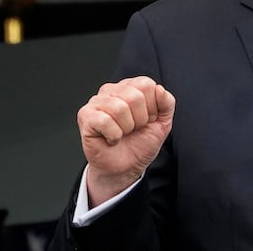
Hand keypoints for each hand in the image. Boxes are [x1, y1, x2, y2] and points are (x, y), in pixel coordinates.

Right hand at [77, 76, 174, 206]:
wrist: (126, 168)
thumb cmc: (141, 143)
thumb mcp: (162, 122)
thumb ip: (167, 103)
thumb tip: (159, 89)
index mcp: (130, 87)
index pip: (146, 84)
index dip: (152, 107)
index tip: (147, 120)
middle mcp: (112, 90)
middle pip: (135, 96)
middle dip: (140, 119)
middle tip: (134, 129)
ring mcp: (96, 102)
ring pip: (120, 108)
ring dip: (127, 128)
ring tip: (122, 133)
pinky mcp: (85, 116)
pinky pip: (105, 121)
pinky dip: (114, 135)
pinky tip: (111, 138)